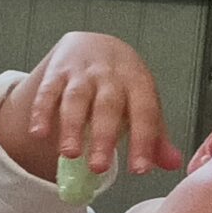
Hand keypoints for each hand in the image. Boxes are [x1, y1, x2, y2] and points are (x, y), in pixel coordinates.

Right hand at [21, 33, 181, 179]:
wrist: (93, 43)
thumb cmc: (121, 81)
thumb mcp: (143, 101)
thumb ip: (155, 135)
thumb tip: (172, 164)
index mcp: (138, 83)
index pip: (144, 113)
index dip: (143, 142)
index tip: (138, 169)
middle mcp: (110, 76)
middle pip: (108, 106)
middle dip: (103, 137)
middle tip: (98, 168)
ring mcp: (81, 73)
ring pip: (76, 99)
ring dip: (72, 127)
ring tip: (69, 154)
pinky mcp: (55, 72)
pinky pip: (47, 92)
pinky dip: (41, 113)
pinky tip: (39, 133)